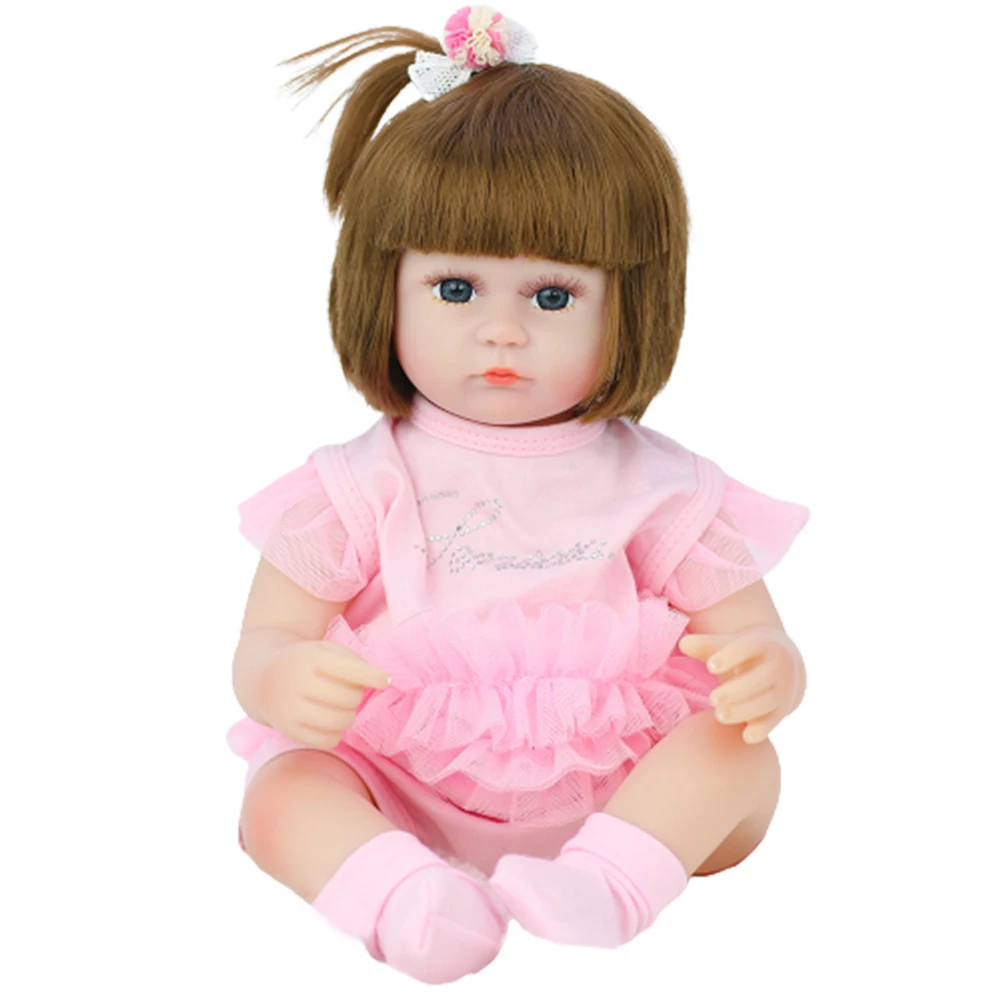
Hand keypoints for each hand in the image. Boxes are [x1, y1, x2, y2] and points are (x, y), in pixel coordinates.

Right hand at [258, 640, 391, 748]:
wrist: (262, 678)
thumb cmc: (306, 662)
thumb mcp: (325, 650)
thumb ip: (353, 661)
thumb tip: (382, 681)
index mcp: (310, 659)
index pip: (349, 669)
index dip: (372, 675)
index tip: (386, 680)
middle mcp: (298, 683)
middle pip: (348, 697)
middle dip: (356, 695)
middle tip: (351, 691)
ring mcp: (291, 709)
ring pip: (340, 720)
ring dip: (349, 715)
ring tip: (343, 707)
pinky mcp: (288, 730)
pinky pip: (328, 740)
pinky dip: (336, 733)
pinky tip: (331, 722)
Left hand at [678, 626, 803, 743]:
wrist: (784, 662)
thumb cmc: (745, 652)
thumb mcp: (729, 643)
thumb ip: (705, 645)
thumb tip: (683, 643)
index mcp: (761, 644)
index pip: (747, 648)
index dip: (729, 656)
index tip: (710, 665)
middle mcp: (776, 666)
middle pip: (760, 679)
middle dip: (737, 690)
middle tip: (712, 699)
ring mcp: (781, 689)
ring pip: (766, 702)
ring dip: (744, 710)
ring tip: (719, 715)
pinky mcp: (782, 710)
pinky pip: (774, 721)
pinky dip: (762, 729)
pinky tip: (747, 737)